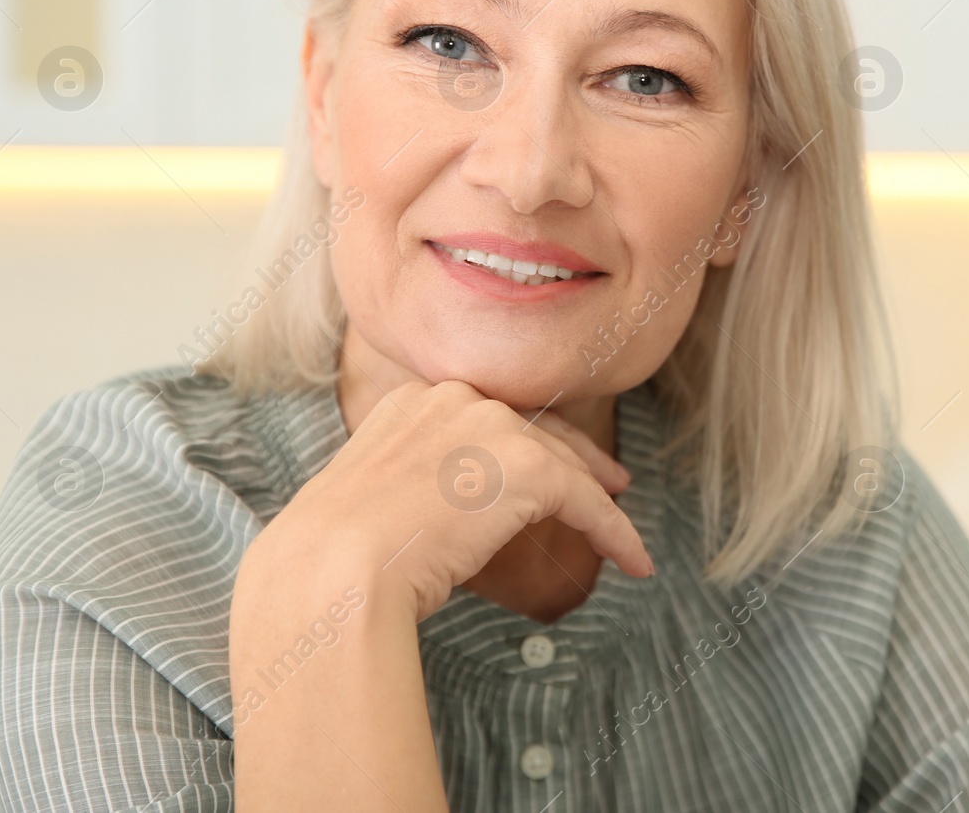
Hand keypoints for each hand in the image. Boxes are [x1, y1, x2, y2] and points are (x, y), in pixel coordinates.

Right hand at [241, 374, 651, 622]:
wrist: (334, 570)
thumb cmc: (335, 559)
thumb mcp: (374, 503)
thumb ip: (417, 488)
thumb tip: (450, 516)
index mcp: (413, 401)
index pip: (490, 417)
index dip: (530, 442)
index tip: (551, 463)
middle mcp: (454, 398)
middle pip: (537, 429)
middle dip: (578, 458)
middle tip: (611, 483)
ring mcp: (491, 425)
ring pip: (564, 464)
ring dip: (599, 503)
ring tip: (625, 534)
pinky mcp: (527, 467)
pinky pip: (587, 502)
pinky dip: (615, 532)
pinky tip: (634, 561)